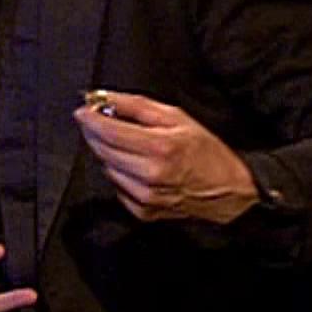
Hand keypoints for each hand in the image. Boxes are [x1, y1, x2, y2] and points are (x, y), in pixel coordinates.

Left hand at [73, 90, 257, 223]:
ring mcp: (146, 197)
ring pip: (107, 169)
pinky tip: (136, 166)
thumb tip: (104, 99)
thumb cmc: (206, 150)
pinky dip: (120, 175)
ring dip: (109, 154)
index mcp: (159, 147)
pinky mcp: (144, 212)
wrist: (229, 188)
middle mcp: (149, 175)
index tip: (82, 110)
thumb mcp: (176, 117)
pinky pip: (117, 188)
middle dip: (96, 133)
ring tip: (128, 144)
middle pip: (102, 150)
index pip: (108, 131)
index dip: (90, 118)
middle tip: (100, 120)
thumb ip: (136, 106)